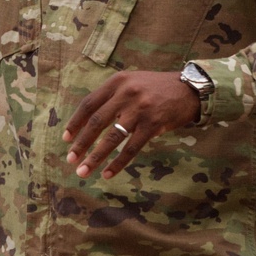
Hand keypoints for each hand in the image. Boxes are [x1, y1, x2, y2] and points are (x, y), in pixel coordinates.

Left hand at [65, 70, 199, 179]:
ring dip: (95, 157)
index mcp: (118, 81)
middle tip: (70, 159)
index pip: (89, 103)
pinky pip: (131, 148)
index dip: (75, 122)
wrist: (190, 89)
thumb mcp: (133, 82)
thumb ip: (113, 95)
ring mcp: (140, 109)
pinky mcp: (153, 124)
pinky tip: (108, 173)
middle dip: (81, 143)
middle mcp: (126, 93)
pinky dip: (118, 163)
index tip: (66, 138)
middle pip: (97, 122)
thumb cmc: (157, 88)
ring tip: (83, 171)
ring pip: (111, 137)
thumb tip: (90, 121)